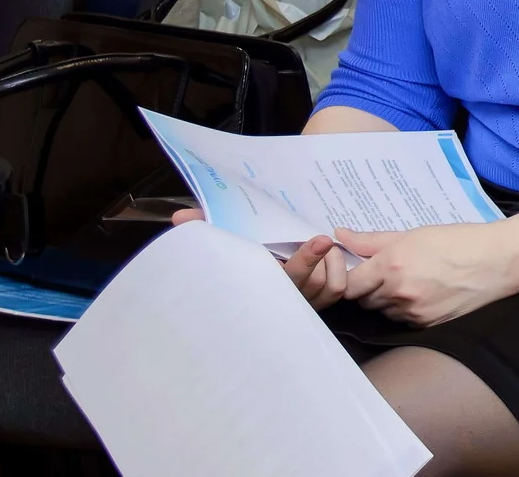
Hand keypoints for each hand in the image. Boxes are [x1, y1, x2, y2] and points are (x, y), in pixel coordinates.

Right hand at [172, 206, 363, 311]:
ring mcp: (304, 303)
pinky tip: (331, 254)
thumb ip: (205, 225)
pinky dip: (339, 271)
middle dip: (323, 261)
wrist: (251, 264)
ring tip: (324, 245)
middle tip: (325, 238)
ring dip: (332, 264)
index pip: (289, 278)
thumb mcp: (225, 236)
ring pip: (331, 288)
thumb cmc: (240, 251)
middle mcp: (286, 298)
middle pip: (317, 284)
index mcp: (265, 282)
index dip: (305, 260)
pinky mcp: (318, 302)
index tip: (319, 239)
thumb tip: (180, 216)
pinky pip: (338, 291)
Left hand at [339, 222, 518, 326]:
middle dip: (370, 288)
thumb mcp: (414, 233)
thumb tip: (340, 235)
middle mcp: (398, 292)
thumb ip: (372, 240)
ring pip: (384, 311)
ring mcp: (413, 312)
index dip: (351, 278)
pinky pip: (404, 320)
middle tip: (389, 272)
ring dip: (389, 300)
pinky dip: (407, 309)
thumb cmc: (459, 241)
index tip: (360, 270)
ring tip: (412, 281)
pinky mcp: (427, 326)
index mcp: (391, 265)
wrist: (499, 260)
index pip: (348, 285)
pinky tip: (425, 293)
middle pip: (364, 300)